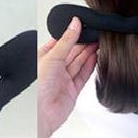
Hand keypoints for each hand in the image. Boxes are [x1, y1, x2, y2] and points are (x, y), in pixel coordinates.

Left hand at [37, 17, 97, 137]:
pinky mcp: (73, 90)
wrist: (41, 113)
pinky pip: (83, 75)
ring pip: (79, 62)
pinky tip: (96, 56)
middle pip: (73, 52)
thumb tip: (75, 24)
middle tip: (96, 33)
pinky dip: (91, 65)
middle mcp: (54, 68)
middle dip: (84, 42)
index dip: (72, 34)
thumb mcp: (52, 57)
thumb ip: (66, 40)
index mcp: (44, 58)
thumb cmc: (37, 88)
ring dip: (89, 52)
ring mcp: (64, 79)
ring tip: (100, 41)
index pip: (61, 42)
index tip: (84, 25)